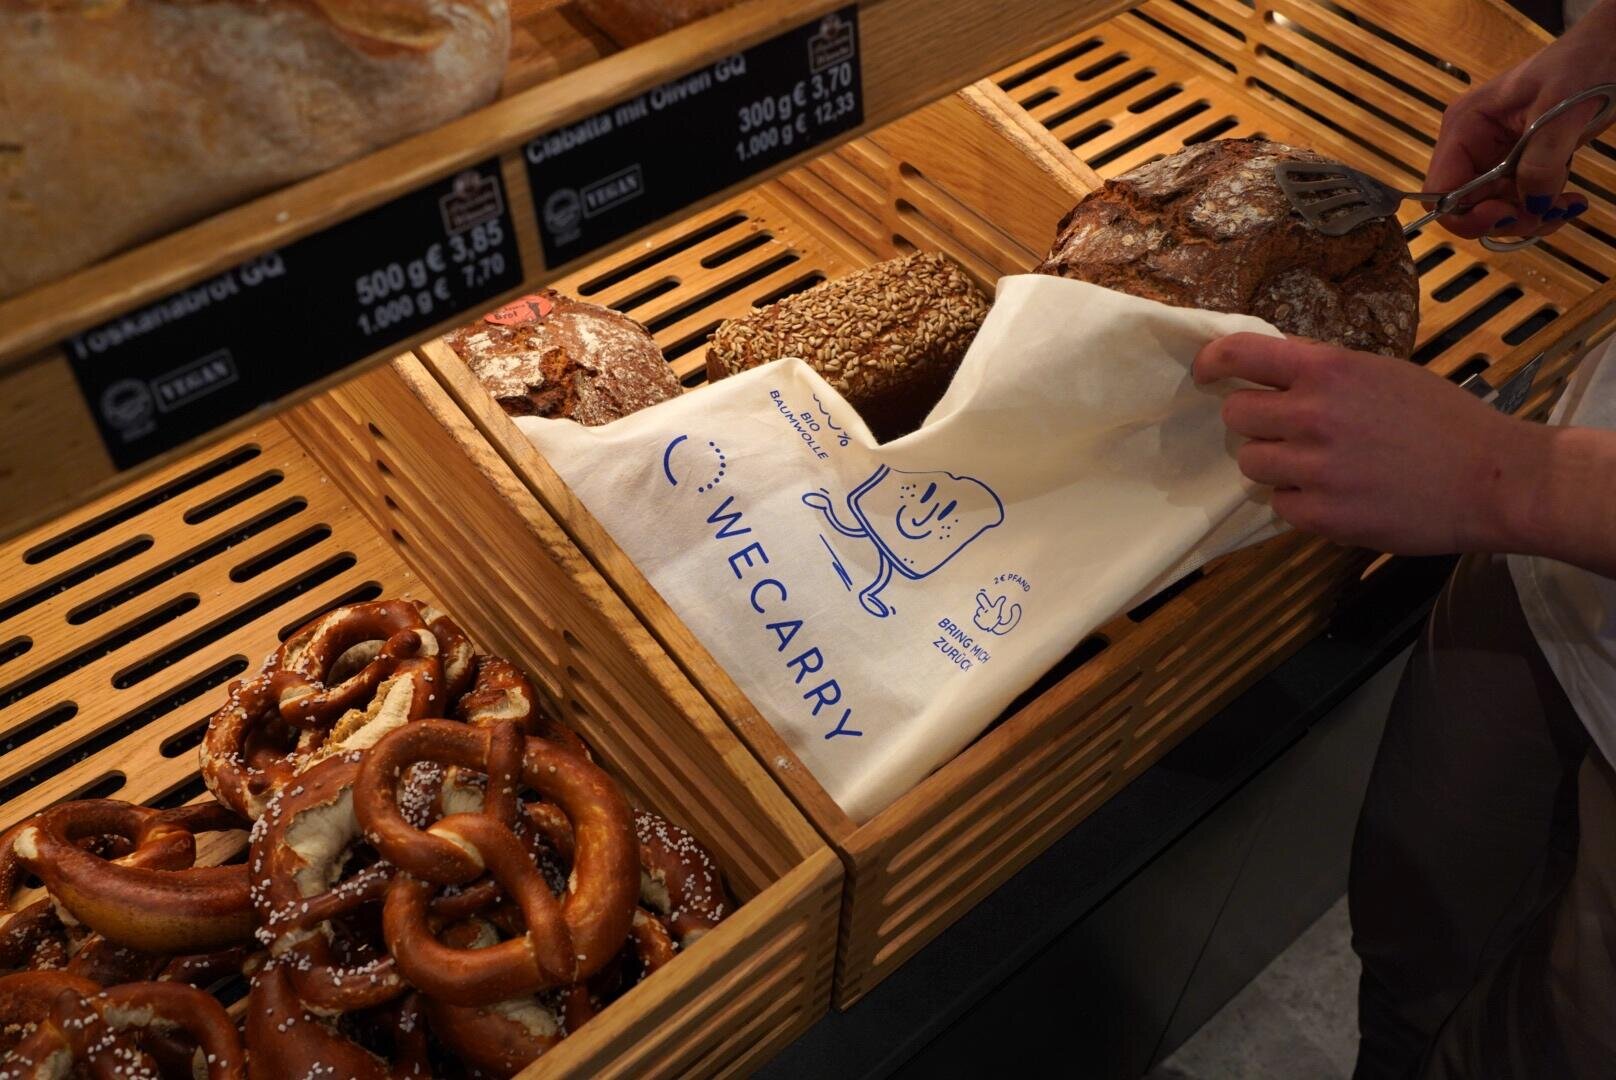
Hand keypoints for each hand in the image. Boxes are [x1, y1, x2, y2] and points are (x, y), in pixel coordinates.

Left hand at [1194, 334, 1551, 554]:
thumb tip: (1269, 362)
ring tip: (1320, 465)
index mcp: (1328, 370)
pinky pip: (1279, 506)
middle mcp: (1313, 416)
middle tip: (1285, 430)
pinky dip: (1300, 503)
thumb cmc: (1442, 420)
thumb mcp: (1381, 373)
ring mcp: (1316, 470)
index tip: (1206, 374)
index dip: (1212, 362)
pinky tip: (1337, 495)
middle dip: (1255, 422)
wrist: (1494, 479)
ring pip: (1252, 464)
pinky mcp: (1323, 517)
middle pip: (1236, 416)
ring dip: (1275, 464)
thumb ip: (1322, 368)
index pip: (1239, 354)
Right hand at [1427, 2, 1615, 238]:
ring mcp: (1496, 159)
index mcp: (1465, 128)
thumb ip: (1541, 161)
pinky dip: (1546, 210)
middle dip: (1508, 219)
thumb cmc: (1580, 64)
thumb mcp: (1559, 110)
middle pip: (1469, 208)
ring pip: (1497, 212)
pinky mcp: (1521, 166)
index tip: (1509, 215)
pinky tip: (1571, 201)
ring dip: (1533, 218)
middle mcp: (1472, 148)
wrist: (1611, 50)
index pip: (1441, 190)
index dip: (1466, 214)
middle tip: (1548, 214)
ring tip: (1568, 205)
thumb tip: (1533, 206)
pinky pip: (1522, 203)